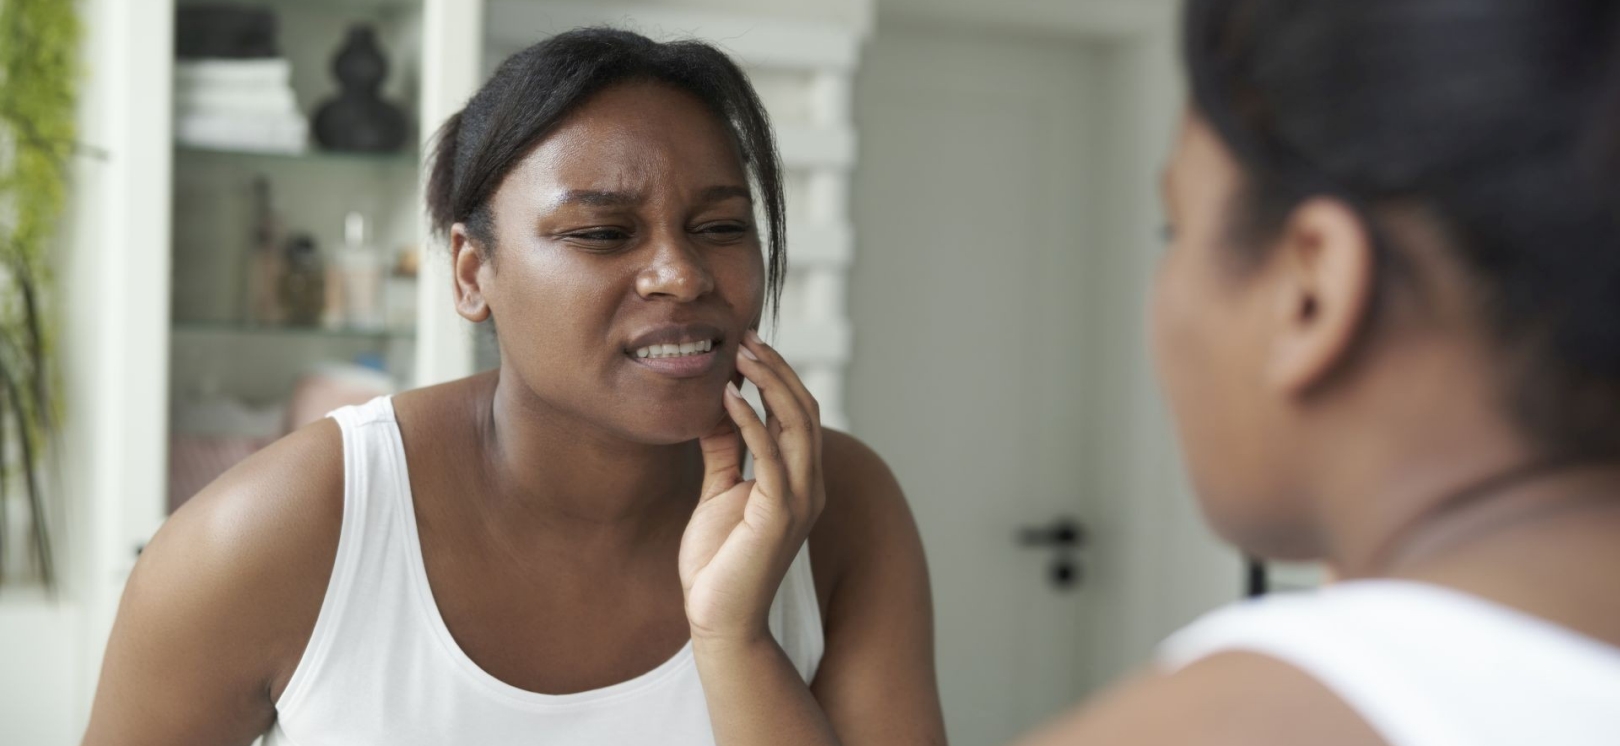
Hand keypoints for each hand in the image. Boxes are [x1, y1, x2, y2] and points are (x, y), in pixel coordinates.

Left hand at [679, 330, 825, 645]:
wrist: (718, 618)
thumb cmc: (719, 561)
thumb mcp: (719, 491)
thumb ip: (726, 449)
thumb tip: (720, 405)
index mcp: (800, 480)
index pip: (799, 413)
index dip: (779, 375)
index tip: (748, 344)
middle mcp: (809, 486)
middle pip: (805, 409)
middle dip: (777, 369)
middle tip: (746, 337)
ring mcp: (799, 501)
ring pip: (798, 424)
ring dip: (770, 383)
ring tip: (740, 354)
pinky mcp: (780, 516)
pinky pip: (771, 456)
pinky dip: (751, 420)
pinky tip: (728, 397)